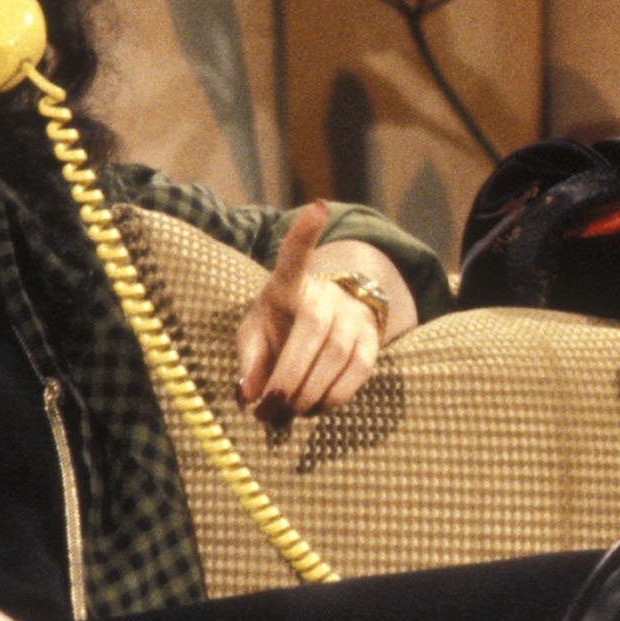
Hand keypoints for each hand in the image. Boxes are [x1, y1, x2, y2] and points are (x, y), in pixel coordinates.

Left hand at [236, 203, 384, 422]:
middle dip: (288, 379)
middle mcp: (326, 294)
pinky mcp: (371, 341)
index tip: (317, 207)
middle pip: (312, 333)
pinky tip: (316, 408)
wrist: (325, 320)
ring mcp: (353, 316)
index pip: (297, 255)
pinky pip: (358, 373)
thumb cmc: (279, 325)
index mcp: (289, 284)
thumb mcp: (254, 332)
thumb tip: (248, 394)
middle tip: (269, 410)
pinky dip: (334, 397)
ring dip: (309, 395)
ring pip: (337, 358)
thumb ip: (248, 359)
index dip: (305, 232)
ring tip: (288, 413)